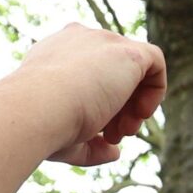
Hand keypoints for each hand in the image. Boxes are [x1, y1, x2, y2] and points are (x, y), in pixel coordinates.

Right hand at [20, 24, 167, 167]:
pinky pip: (155, 61)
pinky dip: (155, 90)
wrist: (37, 109)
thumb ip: (90, 143)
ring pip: (134, 68)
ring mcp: (103, 41)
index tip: (100, 133)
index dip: (102, 105)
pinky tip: (141, 113)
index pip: (89, 72)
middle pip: (113, 71)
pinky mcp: (127, 51)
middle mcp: (80, 41)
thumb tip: (113, 152)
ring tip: (124, 131)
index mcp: (57, 54)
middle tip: (113, 136)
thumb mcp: (66, 138)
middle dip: (119, 108)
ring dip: (136, 104)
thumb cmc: (43, 126)